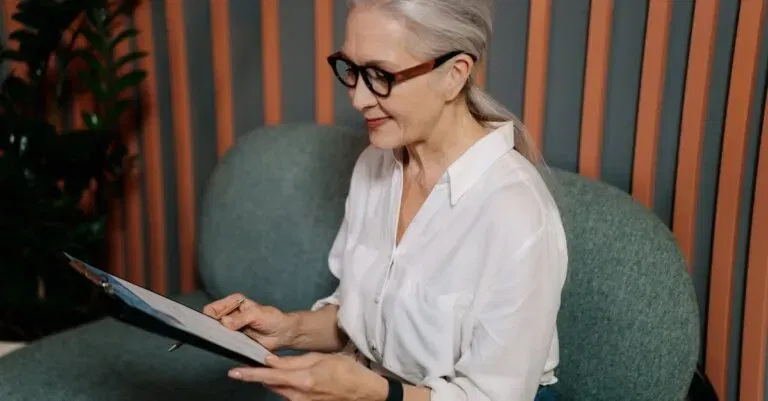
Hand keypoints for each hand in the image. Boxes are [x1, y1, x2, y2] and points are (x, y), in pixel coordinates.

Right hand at [203, 293, 298, 350]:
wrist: (283, 333)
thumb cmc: (273, 319)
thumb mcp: (257, 315)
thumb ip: (241, 318)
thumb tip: (225, 322)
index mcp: (233, 302)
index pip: (212, 308)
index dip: (209, 317)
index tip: (212, 326)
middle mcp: (229, 314)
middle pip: (210, 321)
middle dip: (212, 329)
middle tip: (218, 336)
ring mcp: (230, 327)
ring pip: (216, 333)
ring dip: (218, 338)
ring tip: (224, 342)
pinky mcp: (234, 339)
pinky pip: (223, 343)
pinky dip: (223, 345)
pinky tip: (227, 347)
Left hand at [228, 352, 388, 400]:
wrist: (364, 391)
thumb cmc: (345, 370)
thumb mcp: (320, 358)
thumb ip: (292, 361)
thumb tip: (270, 361)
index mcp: (302, 380)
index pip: (268, 377)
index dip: (250, 374)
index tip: (233, 372)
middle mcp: (298, 395)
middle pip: (271, 385)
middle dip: (260, 375)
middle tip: (251, 364)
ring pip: (279, 390)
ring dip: (273, 380)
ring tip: (273, 369)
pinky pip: (289, 395)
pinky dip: (285, 385)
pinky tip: (291, 377)